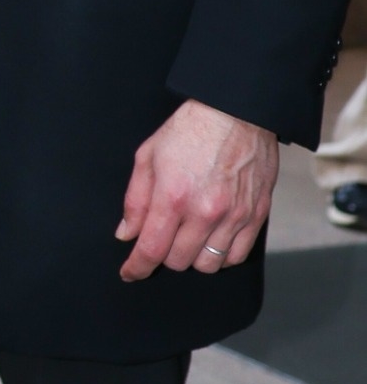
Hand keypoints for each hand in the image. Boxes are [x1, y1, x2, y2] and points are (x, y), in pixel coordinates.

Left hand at [116, 99, 278, 280]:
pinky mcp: (257, 214)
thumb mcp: (148, 156)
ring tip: (188, 238)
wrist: (239, 111)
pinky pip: (237, 255)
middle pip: (178, 261)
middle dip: (163, 255)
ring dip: (193, 257)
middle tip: (162, 238)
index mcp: (173, 196)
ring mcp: (234, 215)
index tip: (130, 272)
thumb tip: (126, 233)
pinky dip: (222, 255)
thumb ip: (135, 199)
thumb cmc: (190, 129)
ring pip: (208, 264)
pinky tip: (213, 240)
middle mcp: (205, 212)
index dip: (136, 267)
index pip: (151, 250)